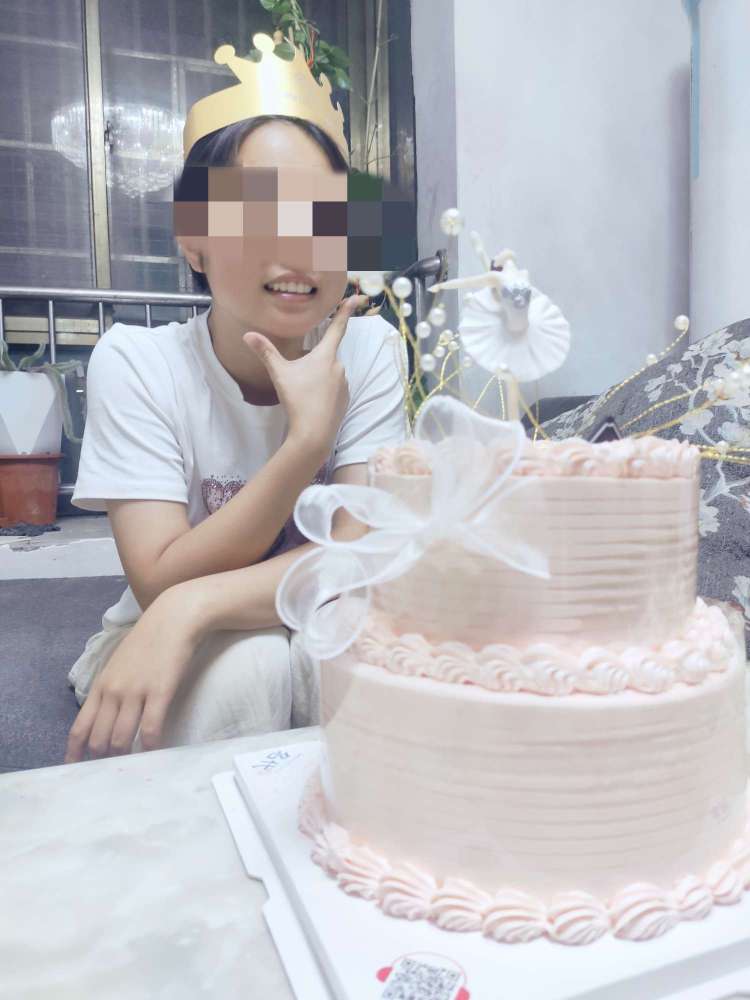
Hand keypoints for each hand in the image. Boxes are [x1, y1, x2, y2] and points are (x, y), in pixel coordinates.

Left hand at [65, 586, 203, 762]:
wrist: (174, 618)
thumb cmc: (149, 640)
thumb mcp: (119, 663)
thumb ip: (111, 688)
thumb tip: (108, 714)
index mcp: (101, 685)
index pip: (79, 727)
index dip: (75, 752)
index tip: (75, 767)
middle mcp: (113, 692)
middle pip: (98, 739)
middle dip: (103, 759)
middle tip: (114, 769)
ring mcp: (135, 692)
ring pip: (121, 739)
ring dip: (125, 757)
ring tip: (134, 765)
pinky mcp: (159, 692)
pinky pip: (149, 730)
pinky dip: (150, 747)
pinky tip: (155, 751)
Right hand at [242, 293, 367, 458]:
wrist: (314, 433)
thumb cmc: (298, 399)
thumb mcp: (280, 374)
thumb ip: (266, 352)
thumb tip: (248, 335)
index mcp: (325, 356)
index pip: (337, 328)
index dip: (345, 311)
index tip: (356, 298)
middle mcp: (339, 367)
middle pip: (325, 356)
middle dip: (312, 363)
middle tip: (297, 379)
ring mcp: (344, 384)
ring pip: (328, 374)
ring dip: (317, 379)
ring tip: (303, 394)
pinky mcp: (345, 400)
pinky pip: (332, 389)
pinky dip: (322, 393)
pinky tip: (312, 403)